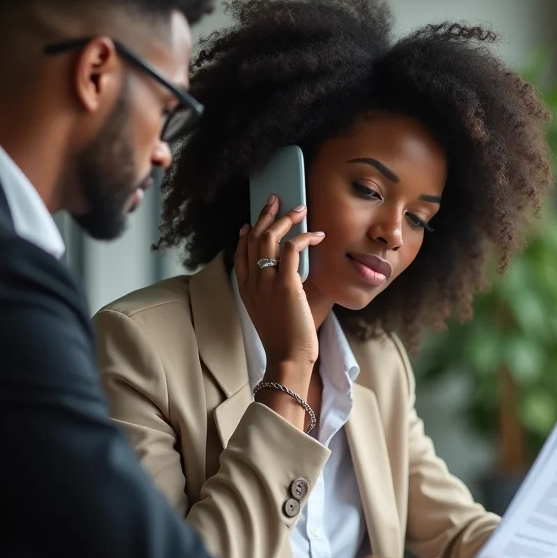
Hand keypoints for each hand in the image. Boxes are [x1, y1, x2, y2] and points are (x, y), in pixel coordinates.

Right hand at [234, 194, 324, 369]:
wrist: (287, 358)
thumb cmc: (285, 340)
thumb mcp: (270, 314)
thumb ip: (273, 294)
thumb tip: (289, 279)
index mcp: (246, 291)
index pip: (239, 254)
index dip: (245, 235)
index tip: (249, 223)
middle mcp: (252, 283)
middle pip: (253, 239)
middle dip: (264, 216)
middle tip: (276, 200)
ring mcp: (266, 282)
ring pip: (269, 238)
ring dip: (285, 219)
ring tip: (299, 209)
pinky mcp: (285, 284)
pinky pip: (290, 249)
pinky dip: (304, 237)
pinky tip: (317, 235)